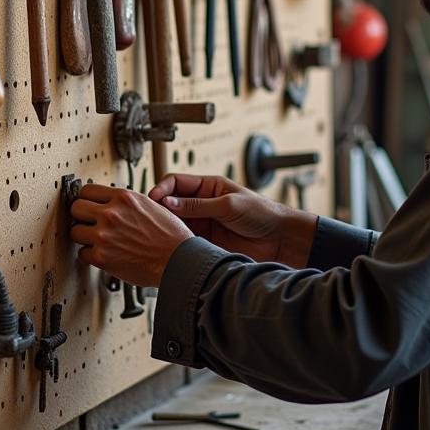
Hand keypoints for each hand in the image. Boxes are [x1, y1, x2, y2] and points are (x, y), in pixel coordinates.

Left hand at [69, 184, 192, 286]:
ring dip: (84, 237)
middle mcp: (112, 214)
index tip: (88, 204)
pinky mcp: (101, 257)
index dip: (87, 199)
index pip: (87, 190)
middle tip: (89, 222)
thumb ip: (127, 203)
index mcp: (124, 198)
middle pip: (76, 208)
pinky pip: (82, 253)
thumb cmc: (170, 236)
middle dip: (82, 216)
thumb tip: (111, 203)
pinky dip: (91, 255)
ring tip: (97, 240)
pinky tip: (103, 254)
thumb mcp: (151, 206)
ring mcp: (104, 235)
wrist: (178, 260)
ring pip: (75, 232)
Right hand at [149, 173, 316, 267]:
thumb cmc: (261, 213)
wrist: (279, 239)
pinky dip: (174, 243)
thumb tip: (168, 202)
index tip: (153, 199)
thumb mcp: (228, 204)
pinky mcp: (204, 243)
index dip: (162, 189)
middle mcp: (201, 205)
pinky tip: (170, 246)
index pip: (176, 182)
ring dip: (165, 227)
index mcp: (207, 187)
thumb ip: (198, 205)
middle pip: (170, 203)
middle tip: (150, 218)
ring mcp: (202, 224)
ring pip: (174, 224)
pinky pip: (183, 241)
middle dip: (159, 209)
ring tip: (158, 233)